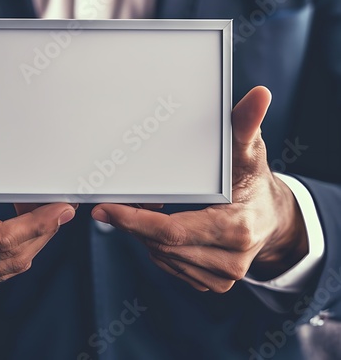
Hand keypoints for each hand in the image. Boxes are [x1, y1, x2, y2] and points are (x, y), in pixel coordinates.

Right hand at [0, 83, 75, 294]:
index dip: (35, 225)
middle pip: (13, 253)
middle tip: (63, 205)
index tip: (63, 208)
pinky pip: (6, 267)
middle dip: (43, 228)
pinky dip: (25, 245)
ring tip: (45, 209)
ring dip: (37, 236)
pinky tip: (30, 222)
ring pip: (13, 263)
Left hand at [91, 86, 307, 292]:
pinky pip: (169, 264)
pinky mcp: (210, 282)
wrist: (270, 218)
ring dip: (144, 233)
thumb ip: (246, 125)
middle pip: (161, 245)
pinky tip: (157, 223)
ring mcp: (219, 276)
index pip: (172, 232)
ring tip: (143, 206)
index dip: (134, 221)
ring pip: (161, 256)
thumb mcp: (249, 151)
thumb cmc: (253, 181)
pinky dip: (156, 244)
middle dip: (134, 222)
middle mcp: (229, 260)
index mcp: (235, 229)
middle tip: (117, 200)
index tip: (105, 209)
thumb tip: (259, 95)